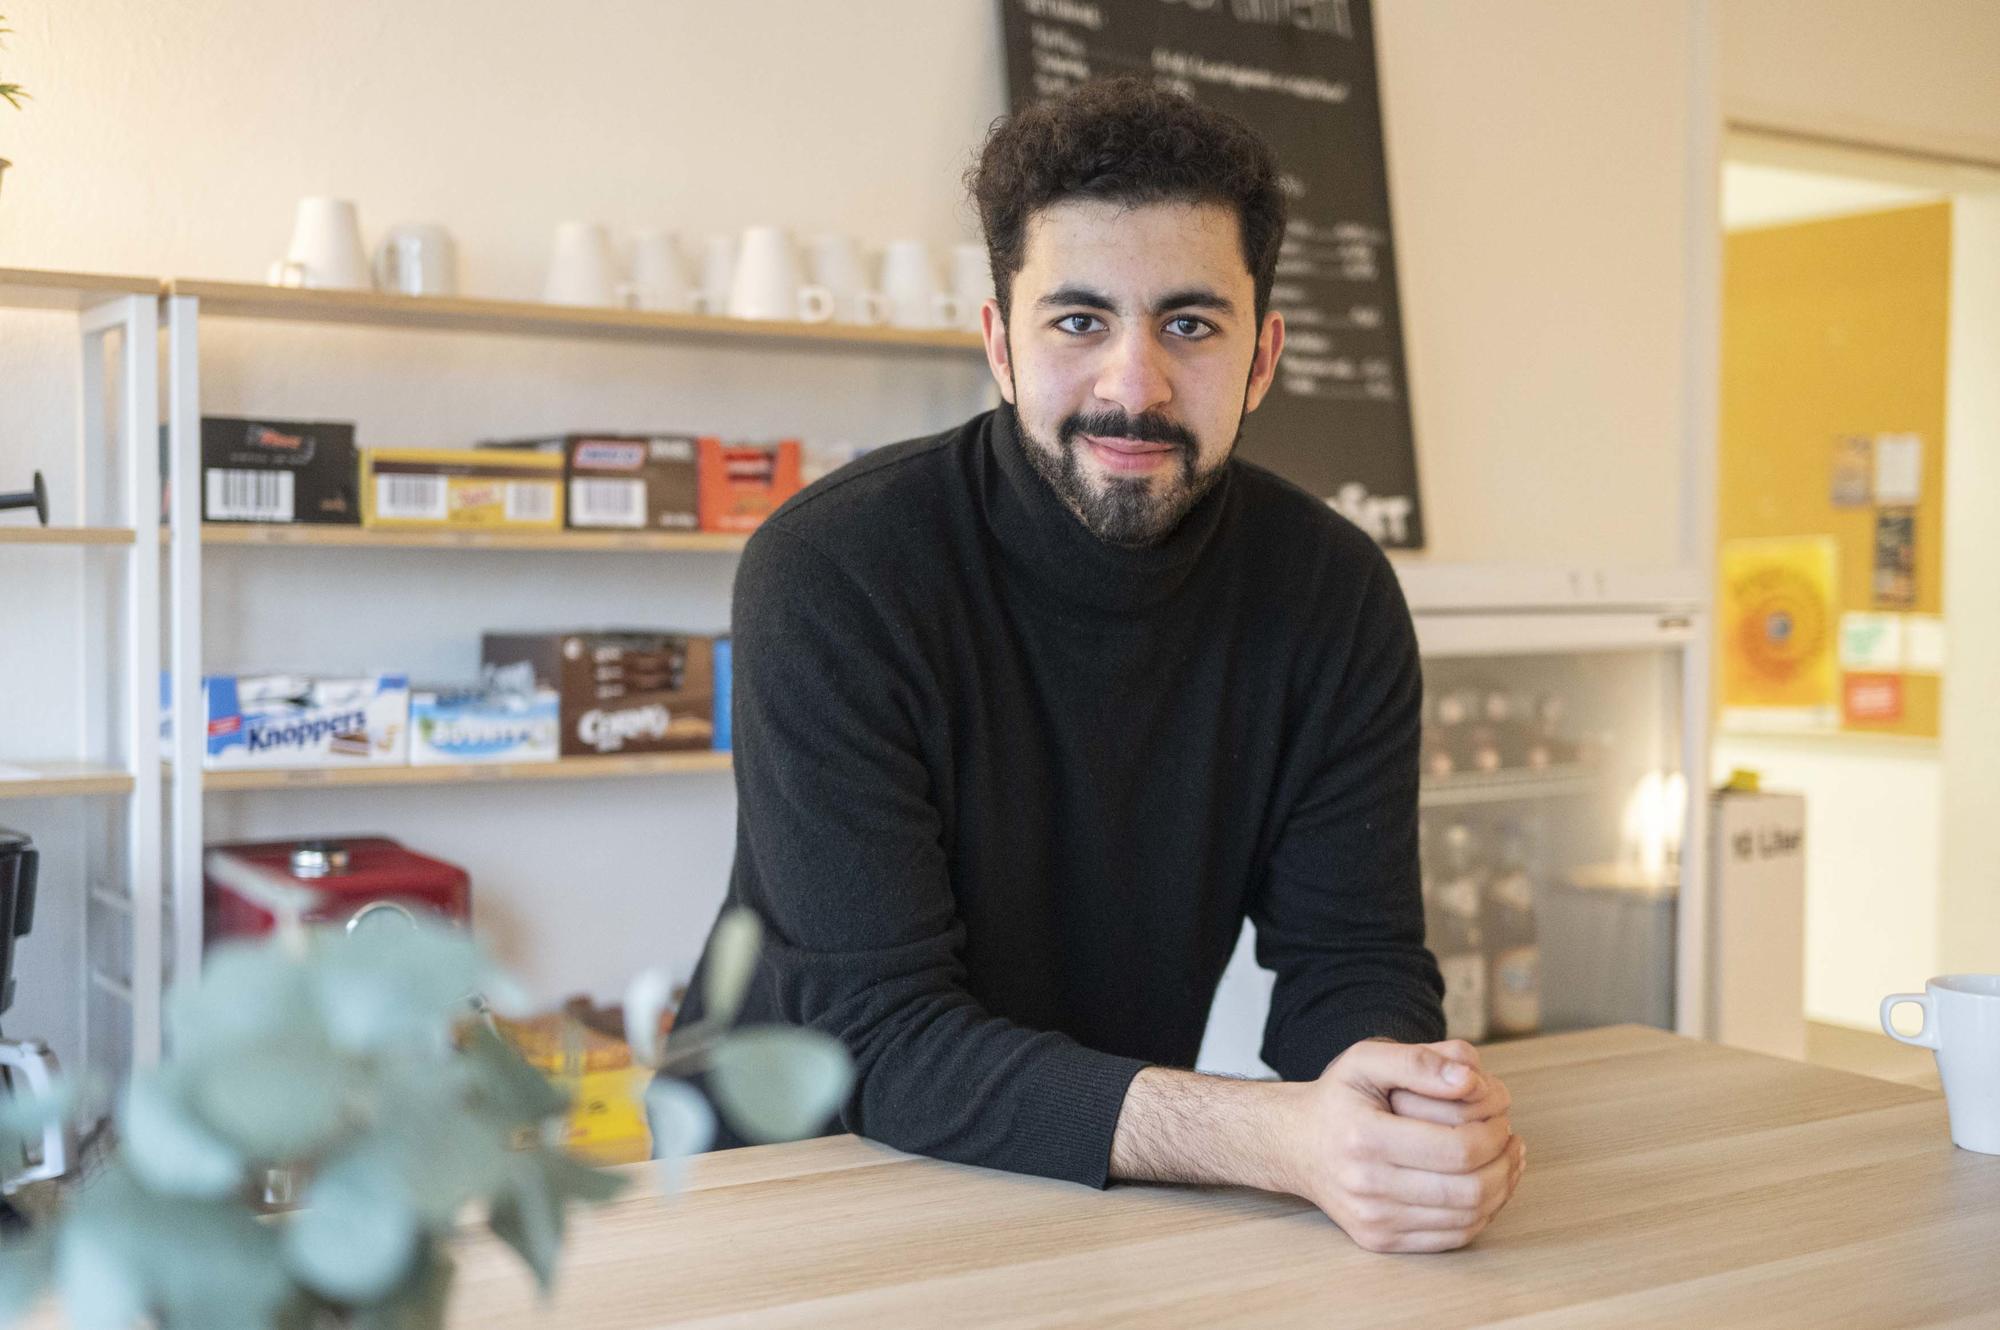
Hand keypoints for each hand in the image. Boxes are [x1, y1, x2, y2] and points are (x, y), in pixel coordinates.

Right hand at [1281, 1039, 1525, 1253]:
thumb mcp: (1367, 1059)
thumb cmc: (1338, 1098)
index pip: (1459, 1149)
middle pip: (1469, 1190)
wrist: (1296, 1144)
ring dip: (1501, 1188)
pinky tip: (1487, 1186)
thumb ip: (1419, 1059)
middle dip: (1504, 1163)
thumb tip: (1470, 1079)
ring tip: (1506, 1159)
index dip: (1495, 1133)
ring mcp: (1373, 1219)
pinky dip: (1482, 1213)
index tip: (1502, 1116)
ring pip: (1467, 1219)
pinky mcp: (1380, 1240)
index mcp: (1364, 1137)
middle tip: (1510, 1137)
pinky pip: (1451, 1237)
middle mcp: (1366, 1186)